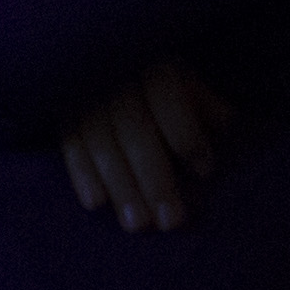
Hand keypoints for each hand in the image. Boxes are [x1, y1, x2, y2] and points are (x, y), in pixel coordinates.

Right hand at [62, 58, 229, 230]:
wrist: (123, 74)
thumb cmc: (176, 94)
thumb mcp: (200, 93)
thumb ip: (212, 112)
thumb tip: (225, 134)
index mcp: (155, 65)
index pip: (166, 97)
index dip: (185, 135)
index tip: (205, 171)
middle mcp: (116, 74)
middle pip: (132, 128)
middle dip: (153, 176)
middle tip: (171, 221)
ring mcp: (85, 94)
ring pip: (99, 141)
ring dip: (119, 185)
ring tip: (138, 225)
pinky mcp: (63, 113)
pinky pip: (69, 144)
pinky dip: (81, 174)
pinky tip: (95, 203)